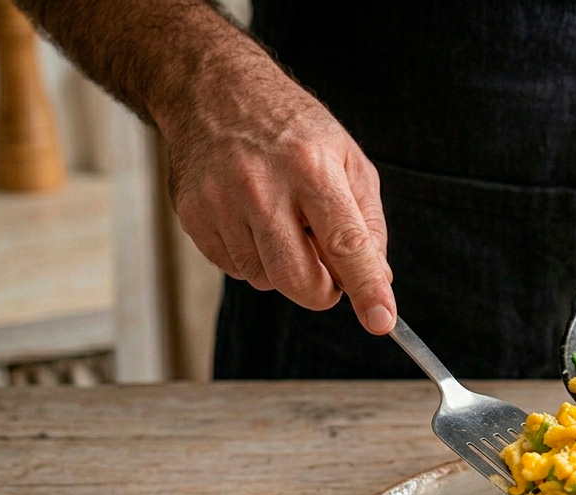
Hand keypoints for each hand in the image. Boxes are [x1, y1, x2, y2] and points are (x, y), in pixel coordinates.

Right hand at [163, 70, 395, 334]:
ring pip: (266, 280)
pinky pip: (236, 269)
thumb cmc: (292, 129)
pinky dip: (255, 258)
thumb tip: (378, 280)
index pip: (345, 243)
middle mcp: (263, 187)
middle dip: (323, 292)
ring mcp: (221, 202)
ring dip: (285, 269)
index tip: (381, 320)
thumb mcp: (348, 159)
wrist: (214, 91)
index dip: (366, 288)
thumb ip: (367, 223)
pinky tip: (253, 221)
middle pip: (300, 279)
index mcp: (312, 168)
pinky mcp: (194, 216)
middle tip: (330, 273)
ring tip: (283, 222)